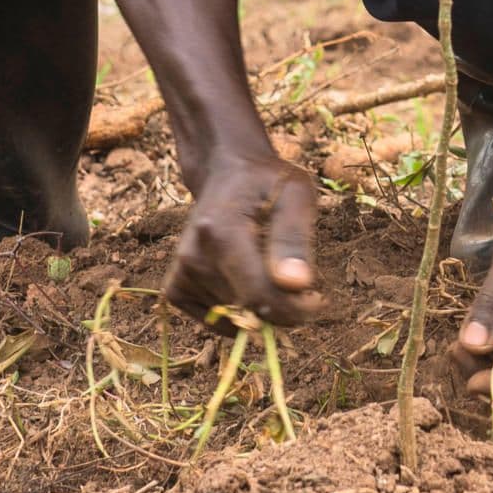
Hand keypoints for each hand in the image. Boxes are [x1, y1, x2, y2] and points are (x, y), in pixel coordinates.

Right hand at [164, 151, 323, 328]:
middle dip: (280, 305)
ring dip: (259, 307)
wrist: (227, 171)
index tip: (317, 299)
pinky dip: (235, 314)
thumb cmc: (268, 182)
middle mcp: (194, 256)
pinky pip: (214, 321)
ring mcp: (181, 274)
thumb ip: (294, 238)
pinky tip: (245, 282)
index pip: (259, 296)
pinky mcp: (175, 288)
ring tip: (266, 268)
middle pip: (248, 309)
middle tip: (295, 276)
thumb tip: (297, 285)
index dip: (296, 309)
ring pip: (234, 318)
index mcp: (222, 233)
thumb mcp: (295, 196)